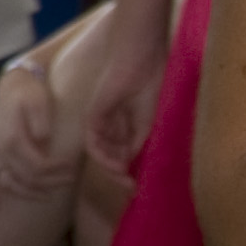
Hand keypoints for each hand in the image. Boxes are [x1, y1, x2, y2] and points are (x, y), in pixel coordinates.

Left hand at [81, 21, 168, 174]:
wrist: (139, 55)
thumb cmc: (151, 79)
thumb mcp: (150, 118)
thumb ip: (139, 141)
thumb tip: (134, 166)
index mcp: (127, 122)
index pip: (124, 152)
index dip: (131, 170)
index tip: (140, 188)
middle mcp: (112, 123)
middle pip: (112, 156)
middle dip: (121, 174)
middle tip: (132, 190)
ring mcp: (102, 119)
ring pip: (102, 152)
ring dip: (113, 169)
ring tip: (126, 180)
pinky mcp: (94, 114)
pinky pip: (94, 143)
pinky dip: (104, 157)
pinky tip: (117, 167)